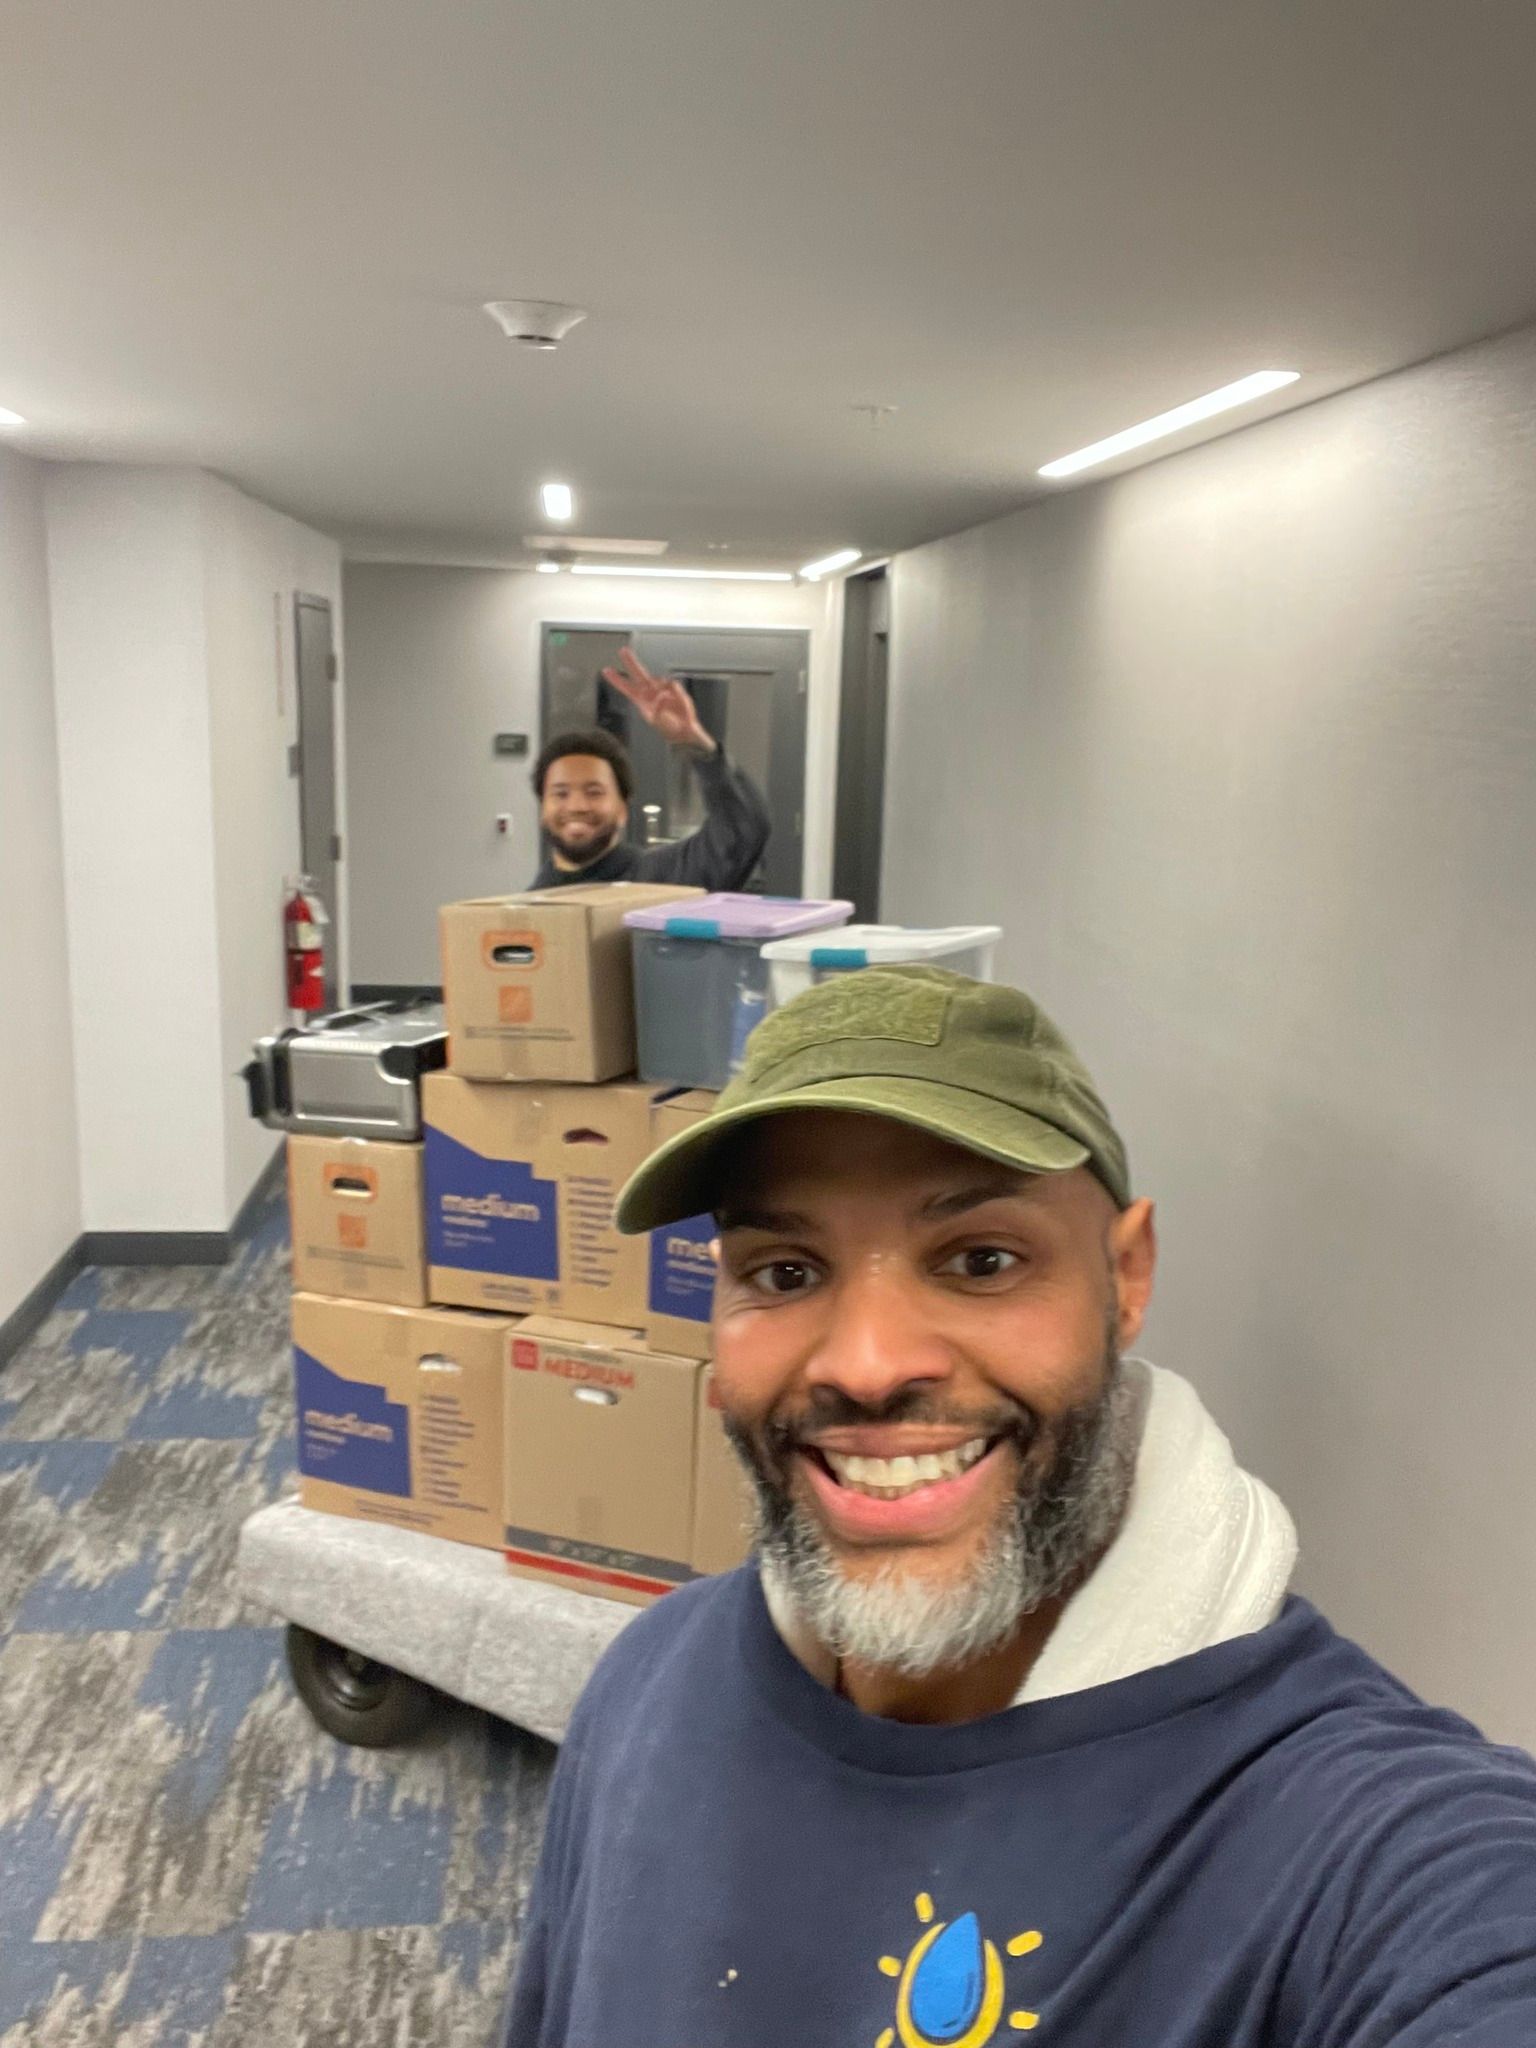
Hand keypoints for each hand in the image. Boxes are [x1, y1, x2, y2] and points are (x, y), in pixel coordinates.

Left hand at [602, 648, 716, 754]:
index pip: (625, 687)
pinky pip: (672, 683)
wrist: (683, 728)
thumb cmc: (668, 727)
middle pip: (638, 673)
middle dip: (630, 661)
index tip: (605, 670)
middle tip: (623, 650)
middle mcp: (649, 692)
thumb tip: (661, 695)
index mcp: (641, 700)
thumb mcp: (658, 721)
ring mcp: (661, 689)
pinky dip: (674, 691)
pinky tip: (676, 700)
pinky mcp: (673, 688)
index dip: (616, 679)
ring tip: (668, 702)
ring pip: (658, 678)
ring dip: (661, 687)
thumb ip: (658, 707)